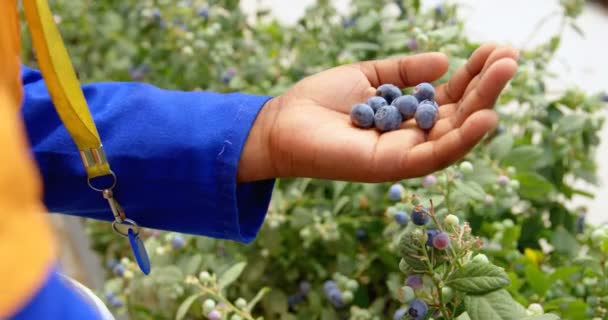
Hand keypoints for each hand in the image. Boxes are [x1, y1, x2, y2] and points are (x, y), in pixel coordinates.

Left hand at [238, 43, 517, 182]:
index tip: (496, 49)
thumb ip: (406, 71)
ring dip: (483, 104)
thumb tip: (446, 60)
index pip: (451, 97)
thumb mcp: (370, 75)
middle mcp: (411, 138)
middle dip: (486, 85)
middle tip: (511, 56)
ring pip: (453, 135)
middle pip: (459, 115)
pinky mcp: (389, 168)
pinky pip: (432, 157)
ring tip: (505, 72)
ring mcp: (402, 155)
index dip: (475, 74)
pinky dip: (460, 139)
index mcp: (408, 117)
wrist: (281, 123)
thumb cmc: (322, 100)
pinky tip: (484, 116)